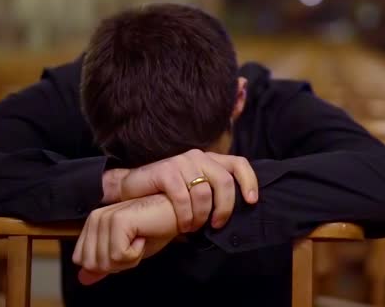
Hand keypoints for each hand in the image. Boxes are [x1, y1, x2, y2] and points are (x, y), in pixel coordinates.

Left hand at [72, 194, 177, 285]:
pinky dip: (135, 253)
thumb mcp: (126, 252)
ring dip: (129, 258)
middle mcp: (95, 218)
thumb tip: (82, 279)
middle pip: (92, 264)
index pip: (82, 260)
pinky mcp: (117, 221)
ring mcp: (105, 218)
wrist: (177, 214)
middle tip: (134, 244)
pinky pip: (119, 256)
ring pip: (105, 262)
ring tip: (140, 239)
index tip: (126, 248)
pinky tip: (142, 236)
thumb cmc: (155, 230)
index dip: (107, 263)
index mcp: (93, 224)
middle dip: (118, 263)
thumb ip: (103, 264)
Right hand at [118, 149, 258, 231]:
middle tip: (217, 224)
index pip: (239, 163)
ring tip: (193, 227)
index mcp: (210, 160)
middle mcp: (198, 157)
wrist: (132, 187)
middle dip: (224, 208)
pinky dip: (184, 215)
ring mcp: (182, 162)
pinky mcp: (166, 171)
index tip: (251, 201)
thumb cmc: (168, 193)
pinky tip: (182, 224)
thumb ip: (213, 194)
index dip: (249, 181)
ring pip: (203, 193)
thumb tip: (236, 215)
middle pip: (224, 181)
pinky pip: (182, 197)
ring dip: (200, 216)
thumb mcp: (194, 190)